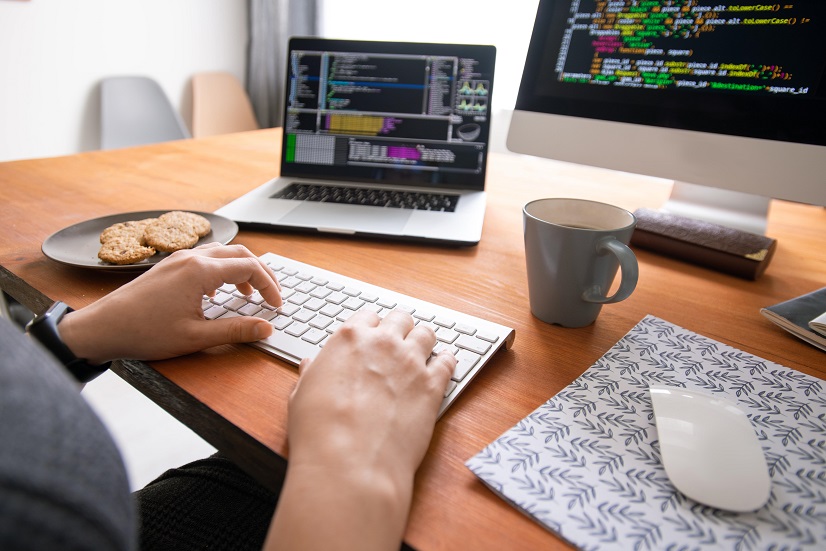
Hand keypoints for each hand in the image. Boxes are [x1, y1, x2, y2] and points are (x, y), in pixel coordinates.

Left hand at [58, 243, 281, 363]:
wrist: (103, 327)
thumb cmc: (144, 332)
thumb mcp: (196, 337)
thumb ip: (235, 331)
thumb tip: (266, 329)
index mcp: (201, 271)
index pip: (250, 268)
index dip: (270, 286)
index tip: (277, 306)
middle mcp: (191, 258)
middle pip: (240, 254)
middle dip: (262, 273)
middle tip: (272, 295)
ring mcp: (179, 259)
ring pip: (223, 253)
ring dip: (242, 269)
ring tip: (250, 294)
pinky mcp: (169, 266)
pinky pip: (205, 258)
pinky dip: (223, 270)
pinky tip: (220, 292)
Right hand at [266, 310, 455, 550]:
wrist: (351, 463)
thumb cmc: (321, 433)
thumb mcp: (302, 396)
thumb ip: (312, 374)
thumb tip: (311, 365)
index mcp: (348, 339)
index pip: (367, 317)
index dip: (370, 329)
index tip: (372, 338)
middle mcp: (383, 343)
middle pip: (400, 319)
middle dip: (399, 329)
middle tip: (398, 343)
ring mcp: (411, 362)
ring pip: (427, 334)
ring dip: (424, 342)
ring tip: (423, 353)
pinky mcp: (433, 385)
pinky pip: (448, 362)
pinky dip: (446, 363)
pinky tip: (443, 368)